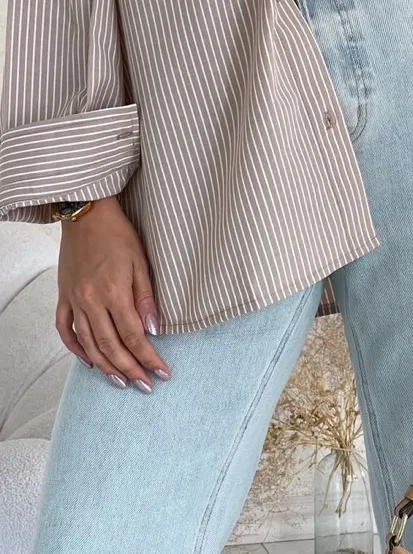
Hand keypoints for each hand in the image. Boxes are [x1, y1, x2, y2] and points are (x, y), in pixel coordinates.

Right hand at [55, 196, 171, 391]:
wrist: (87, 214)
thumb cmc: (118, 234)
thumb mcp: (141, 261)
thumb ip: (146, 297)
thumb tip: (154, 329)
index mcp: (113, 292)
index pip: (134, 335)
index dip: (149, 357)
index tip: (162, 373)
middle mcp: (91, 301)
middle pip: (111, 346)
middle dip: (130, 369)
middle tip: (145, 385)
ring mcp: (74, 300)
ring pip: (88, 344)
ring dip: (105, 366)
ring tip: (121, 381)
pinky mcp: (64, 296)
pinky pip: (66, 330)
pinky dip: (76, 349)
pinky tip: (89, 361)